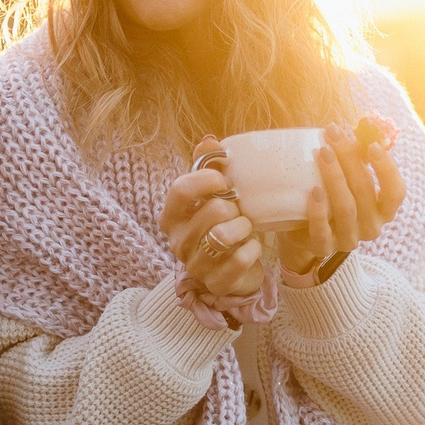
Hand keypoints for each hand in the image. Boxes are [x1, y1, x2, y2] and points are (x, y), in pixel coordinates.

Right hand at [161, 141, 265, 300]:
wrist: (234, 268)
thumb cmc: (221, 224)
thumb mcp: (212, 194)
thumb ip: (207, 166)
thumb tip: (209, 141)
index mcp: (171, 216)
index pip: (181, 189)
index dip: (208, 179)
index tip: (226, 181)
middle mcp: (177, 241)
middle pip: (212, 211)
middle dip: (234, 208)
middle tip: (239, 212)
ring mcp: (195, 265)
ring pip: (223, 236)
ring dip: (244, 228)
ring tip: (246, 229)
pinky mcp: (216, 283)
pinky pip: (239, 260)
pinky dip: (252, 250)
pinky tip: (252, 247)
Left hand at [282, 119, 406, 278]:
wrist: (302, 227)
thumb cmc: (332, 194)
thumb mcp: (349, 175)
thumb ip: (360, 154)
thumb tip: (367, 124)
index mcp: (384, 210)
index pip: (396, 192)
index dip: (387, 169)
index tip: (372, 145)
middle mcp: (371, 227)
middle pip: (365, 191)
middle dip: (349, 159)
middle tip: (333, 135)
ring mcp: (348, 239)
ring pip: (346, 207)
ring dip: (334, 177)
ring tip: (321, 152)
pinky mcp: (323, 248)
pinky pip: (322, 231)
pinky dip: (318, 210)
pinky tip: (313, 190)